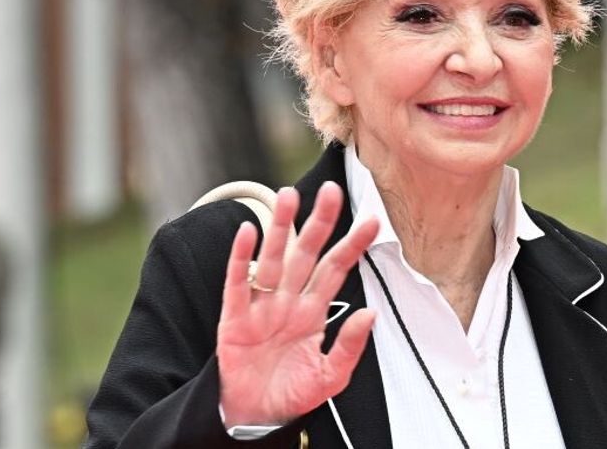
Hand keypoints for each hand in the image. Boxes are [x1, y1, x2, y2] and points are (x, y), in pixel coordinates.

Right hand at [217, 182, 378, 426]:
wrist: (256, 416)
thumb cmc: (293, 393)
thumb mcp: (331, 376)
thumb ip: (349, 346)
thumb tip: (371, 314)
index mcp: (314, 310)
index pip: (336, 269)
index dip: (353, 245)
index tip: (373, 221)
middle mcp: (289, 300)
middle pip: (306, 253)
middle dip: (319, 222)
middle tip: (331, 190)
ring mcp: (262, 306)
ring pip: (273, 258)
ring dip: (280, 228)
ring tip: (288, 196)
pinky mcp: (234, 318)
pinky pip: (237, 283)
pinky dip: (241, 258)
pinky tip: (248, 233)